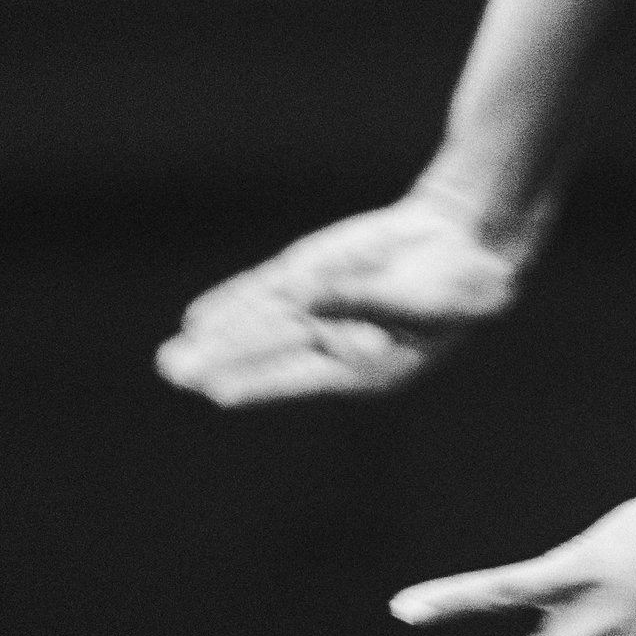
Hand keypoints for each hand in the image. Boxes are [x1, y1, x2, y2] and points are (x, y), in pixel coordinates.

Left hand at [154, 183, 542, 404]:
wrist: (465, 243)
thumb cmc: (459, 284)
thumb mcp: (422, 298)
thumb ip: (364, 301)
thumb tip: (308, 298)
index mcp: (365, 368)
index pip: (299, 377)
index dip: (258, 382)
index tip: (218, 392)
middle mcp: (332, 346)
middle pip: (265, 352)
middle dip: (219, 362)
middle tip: (174, 371)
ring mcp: (318, 311)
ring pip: (257, 325)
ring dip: (214, 340)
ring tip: (170, 360)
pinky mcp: (312, 278)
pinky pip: (265, 293)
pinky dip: (232, 303)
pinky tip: (198, 321)